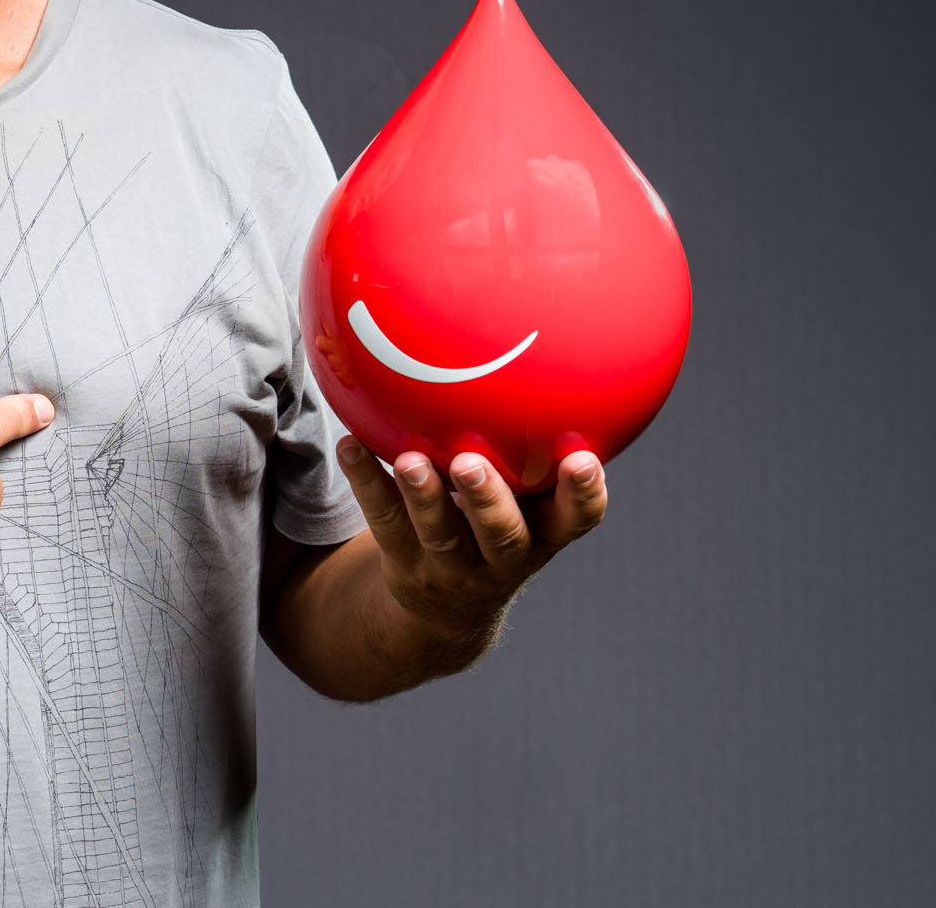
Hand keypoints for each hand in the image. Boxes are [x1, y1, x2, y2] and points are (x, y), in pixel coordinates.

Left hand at [335, 440, 607, 644]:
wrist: (448, 606)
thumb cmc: (499, 518)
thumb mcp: (527, 490)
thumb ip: (533, 435)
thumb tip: (530, 329)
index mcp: (544, 532)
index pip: (578, 518)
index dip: (585, 495)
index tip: (584, 460)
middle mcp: (505, 555)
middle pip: (502, 536)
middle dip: (488, 501)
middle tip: (471, 465)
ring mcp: (455, 567)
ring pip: (440, 536)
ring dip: (423, 498)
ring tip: (408, 461)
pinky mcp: (409, 566)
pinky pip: (385, 524)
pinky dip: (368, 485)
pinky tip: (350, 447)